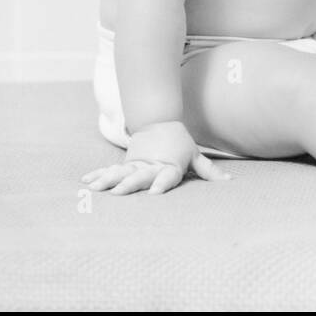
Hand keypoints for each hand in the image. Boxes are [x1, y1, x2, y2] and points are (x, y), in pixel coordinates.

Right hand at [81, 120, 229, 195]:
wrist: (160, 122)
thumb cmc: (181, 144)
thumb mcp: (195, 156)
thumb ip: (209, 171)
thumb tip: (229, 181)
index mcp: (170, 166)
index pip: (167, 176)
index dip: (161, 184)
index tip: (154, 193)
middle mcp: (151, 166)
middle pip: (141, 176)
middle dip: (130, 184)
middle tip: (119, 193)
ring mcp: (136, 164)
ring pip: (122, 173)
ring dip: (108, 180)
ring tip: (95, 188)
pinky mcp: (126, 163)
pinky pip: (111, 169)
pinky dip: (99, 174)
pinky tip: (86, 181)